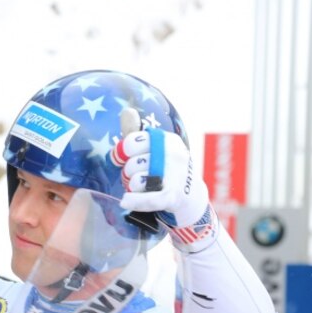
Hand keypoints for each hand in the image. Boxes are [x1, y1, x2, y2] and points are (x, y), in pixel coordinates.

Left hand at [111, 122, 216, 251]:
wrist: (192, 197)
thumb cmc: (166, 170)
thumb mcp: (155, 149)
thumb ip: (136, 133)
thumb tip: (126, 110)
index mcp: (166, 140)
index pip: (132, 142)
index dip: (120, 152)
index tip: (119, 159)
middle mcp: (172, 154)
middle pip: (131, 164)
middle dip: (127, 173)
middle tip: (134, 177)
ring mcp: (174, 175)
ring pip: (135, 181)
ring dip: (132, 187)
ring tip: (140, 187)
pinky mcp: (173, 196)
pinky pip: (147, 199)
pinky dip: (134, 201)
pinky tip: (125, 202)